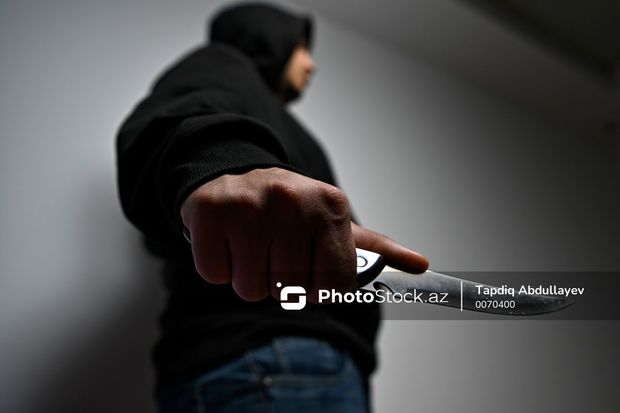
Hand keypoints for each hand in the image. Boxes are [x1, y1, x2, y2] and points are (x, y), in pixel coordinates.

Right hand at [180, 167, 427, 302]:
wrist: (235, 175)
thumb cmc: (288, 211)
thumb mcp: (333, 225)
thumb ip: (376, 250)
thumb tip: (421, 266)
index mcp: (331, 207)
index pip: (332, 286)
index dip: (314, 289)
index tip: (305, 271)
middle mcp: (293, 201)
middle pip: (287, 290)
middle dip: (277, 279)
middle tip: (271, 249)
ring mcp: (251, 205)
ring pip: (250, 288)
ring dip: (247, 274)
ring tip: (249, 242)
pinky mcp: (211, 211)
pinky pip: (215, 275)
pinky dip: (218, 265)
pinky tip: (227, 238)